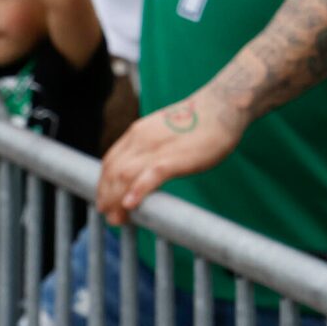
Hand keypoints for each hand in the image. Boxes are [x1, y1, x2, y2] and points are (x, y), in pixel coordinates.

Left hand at [95, 95, 241, 223]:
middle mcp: (141, 139)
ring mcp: (157, 147)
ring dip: (116, 200)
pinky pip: (151, 175)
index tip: (107, 202)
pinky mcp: (175, 157)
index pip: (110, 162)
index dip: (103, 185)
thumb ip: (152, 149)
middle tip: (111, 217)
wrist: (222, 107)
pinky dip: (138, 190)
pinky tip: (131, 204)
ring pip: (124, 176)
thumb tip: (145, 170)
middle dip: (106, 197)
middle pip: (112, 172)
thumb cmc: (200, 122)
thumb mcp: (165, 133)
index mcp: (138, 133)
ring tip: (119, 218)